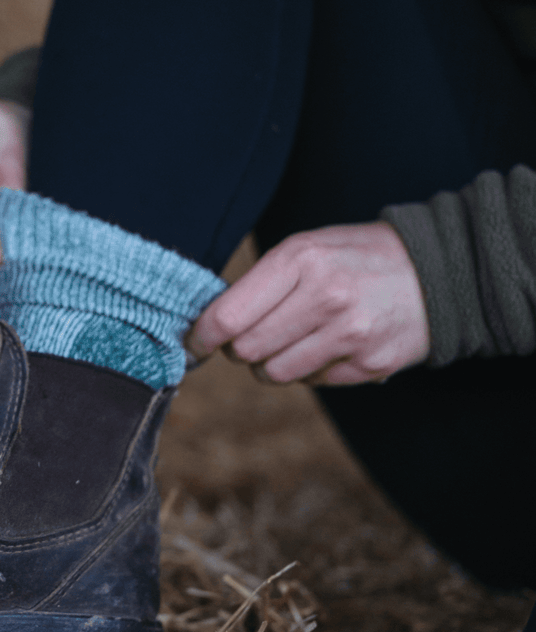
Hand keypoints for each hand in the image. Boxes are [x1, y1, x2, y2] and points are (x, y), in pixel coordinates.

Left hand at [187, 222, 429, 384]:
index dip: (202, 336)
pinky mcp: (370, 364)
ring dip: (271, 363)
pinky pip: (312, 383)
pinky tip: (327, 345)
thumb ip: (258, 282)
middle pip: (247, 349)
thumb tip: (207, 325)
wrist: (437, 271)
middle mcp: (326, 296)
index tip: (193, 344)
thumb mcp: (306, 248)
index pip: (229, 315)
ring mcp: (350, 334)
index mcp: (302, 259)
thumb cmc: (354, 258)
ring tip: (292, 338)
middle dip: (238, 348)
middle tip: (249, 337)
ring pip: (274, 373)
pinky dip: (309, 370)